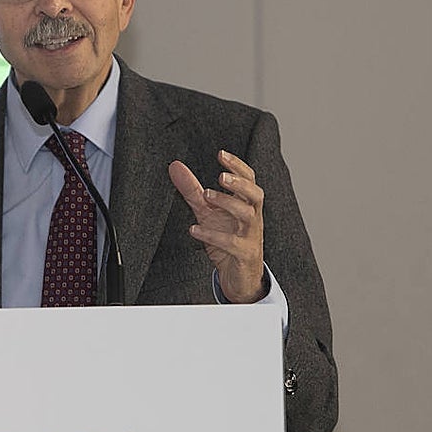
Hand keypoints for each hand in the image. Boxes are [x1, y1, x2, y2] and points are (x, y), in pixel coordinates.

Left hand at [168, 150, 266, 303]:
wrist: (240, 278)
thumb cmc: (227, 241)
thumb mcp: (207, 212)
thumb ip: (193, 190)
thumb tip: (175, 166)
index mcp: (246, 204)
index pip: (249, 179)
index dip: (237, 166)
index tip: (221, 154)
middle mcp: (252, 218)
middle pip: (255, 194)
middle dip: (240, 184)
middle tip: (221, 176)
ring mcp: (251, 236)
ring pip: (248, 215)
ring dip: (228, 203)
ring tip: (206, 195)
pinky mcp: (244, 254)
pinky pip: (233, 244)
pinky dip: (213, 236)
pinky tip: (194, 229)